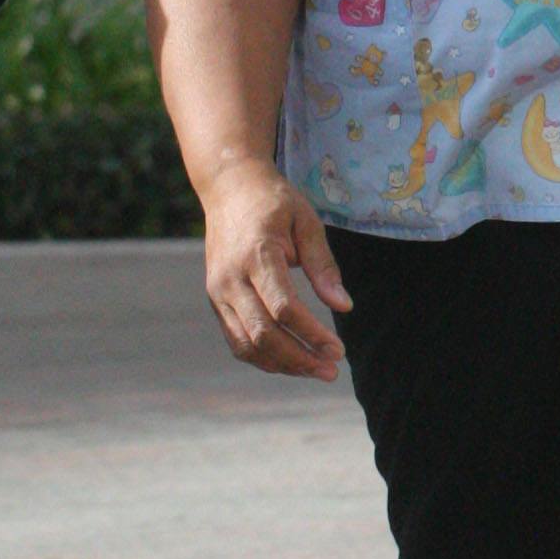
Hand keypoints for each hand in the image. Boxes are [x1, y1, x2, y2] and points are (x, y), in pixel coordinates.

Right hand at [200, 157, 350, 381]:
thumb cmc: (274, 202)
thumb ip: (323, 266)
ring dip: (282, 364)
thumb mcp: (306, 222)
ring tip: (315, 370)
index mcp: (256, 255)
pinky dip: (263, 356)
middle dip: (299, 358)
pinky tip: (291, 360)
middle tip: (331, 370)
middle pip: (263, 334)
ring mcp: (218, 292)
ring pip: (246, 344)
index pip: (283, 308)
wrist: (228, 188)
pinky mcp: (215, 300)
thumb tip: (344, 306)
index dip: (312, 334)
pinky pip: (236, 339)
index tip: (338, 349)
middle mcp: (230, 278)